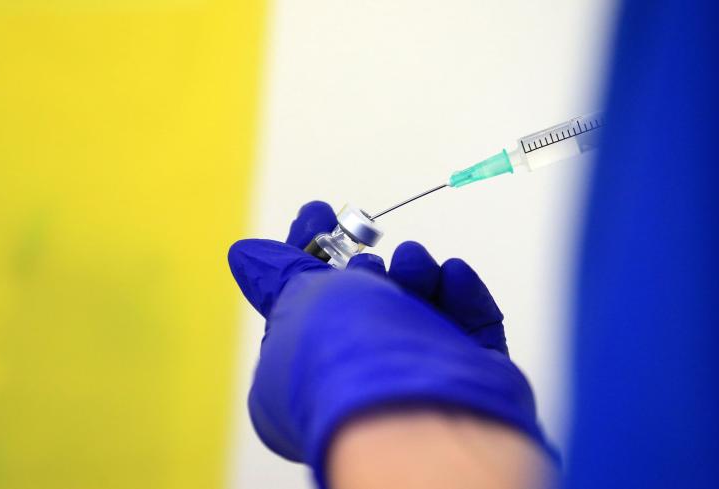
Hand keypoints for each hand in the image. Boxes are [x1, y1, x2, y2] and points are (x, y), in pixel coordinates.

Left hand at [228, 201, 552, 484]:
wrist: (420, 410)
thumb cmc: (346, 359)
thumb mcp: (298, 301)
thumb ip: (282, 273)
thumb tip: (248, 256)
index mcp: (302, 371)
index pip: (303, 301)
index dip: (307, 251)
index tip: (318, 212)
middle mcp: (358, 376)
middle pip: (367, 304)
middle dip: (368, 266)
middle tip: (369, 249)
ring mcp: (415, 375)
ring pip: (421, 309)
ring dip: (417, 273)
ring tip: (413, 260)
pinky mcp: (466, 373)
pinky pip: (470, 324)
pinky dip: (463, 295)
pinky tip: (451, 275)